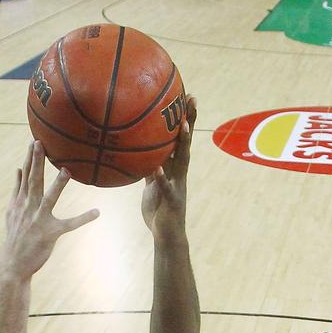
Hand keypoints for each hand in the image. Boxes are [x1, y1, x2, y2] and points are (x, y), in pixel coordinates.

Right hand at [0, 141, 98, 279]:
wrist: (12, 264)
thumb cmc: (15, 237)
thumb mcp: (11, 212)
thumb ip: (16, 191)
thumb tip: (18, 170)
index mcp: (20, 202)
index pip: (25, 176)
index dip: (30, 159)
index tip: (34, 141)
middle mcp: (28, 208)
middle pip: (33, 181)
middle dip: (36, 162)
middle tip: (40, 143)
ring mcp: (38, 221)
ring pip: (49, 199)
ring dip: (57, 185)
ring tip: (66, 170)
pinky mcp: (49, 234)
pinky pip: (69, 225)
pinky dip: (83, 218)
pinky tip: (96, 212)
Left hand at [141, 95, 195, 239]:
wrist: (166, 235)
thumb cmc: (158, 210)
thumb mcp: (151, 185)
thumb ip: (149, 169)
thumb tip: (139, 154)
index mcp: (174, 169)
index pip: (179, 140)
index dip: (183, 119)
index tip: (185, 97)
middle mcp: (179, 174)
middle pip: (185, 143)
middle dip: (190, 121)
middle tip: (192, 99)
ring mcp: (177, 186)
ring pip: (182, 161)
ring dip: (182, 143)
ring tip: (181, 126)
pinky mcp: (172, 201)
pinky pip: (165, 188)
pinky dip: (161, 179)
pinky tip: (156, 169)